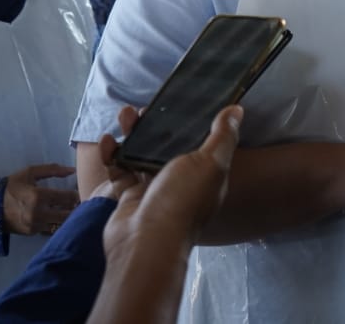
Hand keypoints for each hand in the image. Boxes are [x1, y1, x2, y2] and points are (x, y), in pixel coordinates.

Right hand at [3, 163, 79, 235]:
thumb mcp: (30, 172)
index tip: (81, 191)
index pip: (68, 198)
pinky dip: (57, 223)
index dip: (78, 195)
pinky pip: (51, 228)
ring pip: (61, 224)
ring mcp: (35, 225)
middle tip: (80, 202)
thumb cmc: (13, 186)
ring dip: (68, 217)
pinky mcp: (33, 233)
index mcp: (38, 196)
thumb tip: (72, 170)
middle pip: (68, 214)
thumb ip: (52, 170)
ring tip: (70, 209)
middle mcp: (38, 213)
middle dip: (76, 208)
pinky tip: (57, 216)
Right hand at [101, 105, 242, 257]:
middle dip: (155, 126)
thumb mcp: (210, 163)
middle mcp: (180, 183)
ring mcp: (153, 191)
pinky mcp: (129, 197)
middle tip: (143, 109)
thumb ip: (223, 136)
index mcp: (204, 175)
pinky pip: (120, 170)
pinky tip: (106, 140)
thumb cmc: (181, 200)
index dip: (188, 123)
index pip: (199, 143)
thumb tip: (238, 110)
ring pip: (141, 155)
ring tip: (124, 115)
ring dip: (132, 134)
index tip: (176, 103)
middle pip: (167, 147)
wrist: (145, 242)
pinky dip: (112, 154)